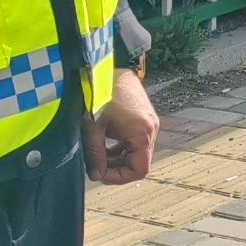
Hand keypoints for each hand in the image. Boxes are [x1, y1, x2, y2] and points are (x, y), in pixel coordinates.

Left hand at [85, 68, 160, 184]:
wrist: (109, 68)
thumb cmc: (101, 95)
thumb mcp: (93, 128)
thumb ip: (95, 155)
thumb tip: (95, 175)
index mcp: (142, 133)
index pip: (139, 170)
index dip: (119, 177)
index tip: (100, 174)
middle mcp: (151, 129)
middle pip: (140, 162)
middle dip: (118, 168)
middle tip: (97, 167)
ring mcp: (150, 123)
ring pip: (138, 152)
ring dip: (120, 158)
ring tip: (100, 156)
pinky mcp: (144, 118)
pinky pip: (137, 141)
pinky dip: (123, 147)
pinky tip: (107, 144)